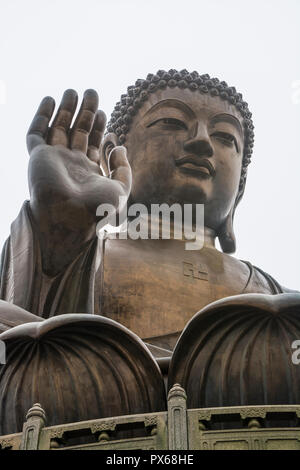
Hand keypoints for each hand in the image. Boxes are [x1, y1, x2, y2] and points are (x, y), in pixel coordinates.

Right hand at [27, 89, 131, 273]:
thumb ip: (124, 168)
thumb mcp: (122, 190)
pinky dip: (42, 116)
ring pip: (59, 128)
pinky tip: (50, 99)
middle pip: (77, 132)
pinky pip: (36, 132)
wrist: (69, 219)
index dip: (99, 127)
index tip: (104, 112)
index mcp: (89, 172)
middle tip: (92, 92)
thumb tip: (121, 146)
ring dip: (66, 109)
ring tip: (73, 90)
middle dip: (85, 112)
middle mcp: (70, 164)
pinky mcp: (38, 156)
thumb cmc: (98, 209)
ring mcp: (53, 159)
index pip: (93, 144)